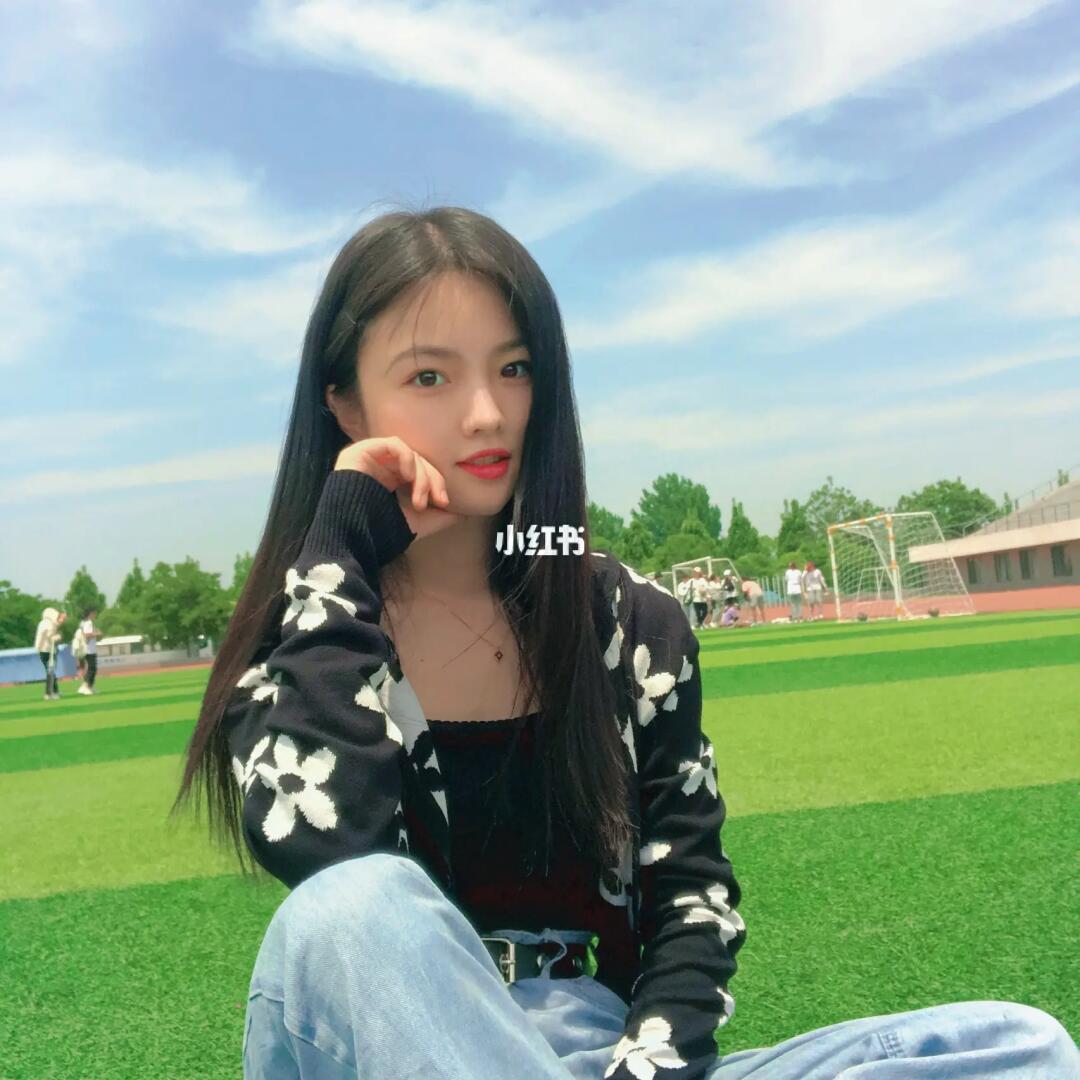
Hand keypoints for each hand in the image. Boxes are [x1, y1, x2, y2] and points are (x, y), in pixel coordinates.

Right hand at [335, 436, 462, 538]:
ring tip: (419, 498)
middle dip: (432, 480)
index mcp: (392, 481)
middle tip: (436, 500)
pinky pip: (393, 444)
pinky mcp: (361, 451)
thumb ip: (440, 516)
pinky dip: (407, 458)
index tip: (444, 503)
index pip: (421, 472)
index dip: (436, 484)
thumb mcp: (417, 523)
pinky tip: (407, 477)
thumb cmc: (382, 532)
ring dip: (421, 474)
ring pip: (408, 453)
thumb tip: (464, 513)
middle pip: (417, 461)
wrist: (354, 536)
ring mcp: (371, 458)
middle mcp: (381, 467)